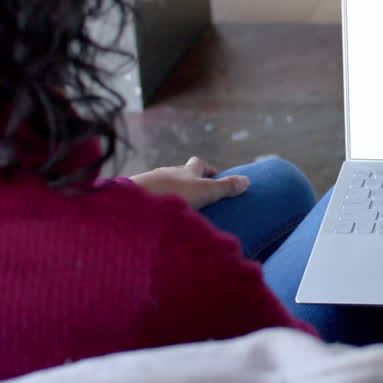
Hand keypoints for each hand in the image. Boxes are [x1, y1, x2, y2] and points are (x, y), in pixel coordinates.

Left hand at [130, 156, 249, 210]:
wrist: (134, 203)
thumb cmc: (174, 195)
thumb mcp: (206, 192)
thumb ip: (225, 188)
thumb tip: (247, 180)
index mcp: (185, 170)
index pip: (198, 164)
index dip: (207, 170)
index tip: (214, 179)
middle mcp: (166, 173)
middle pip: (179, 174)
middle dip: (187, 183)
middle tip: (196, 198)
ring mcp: (149, 184)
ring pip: (162, 186)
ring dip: (170, 195)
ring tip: (175, 212)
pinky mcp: (134, 197)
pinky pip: (148, 199)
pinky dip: (154, 205)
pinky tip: (156, 218)